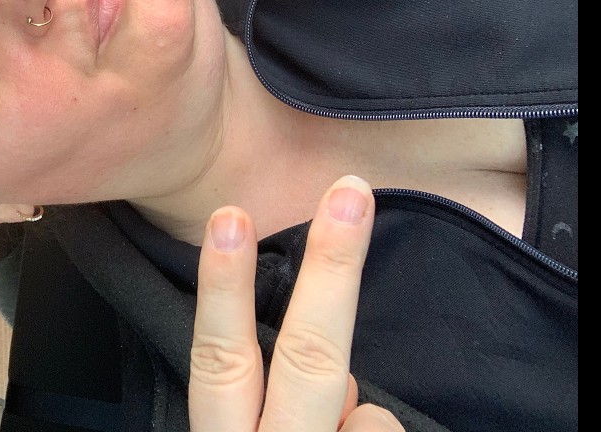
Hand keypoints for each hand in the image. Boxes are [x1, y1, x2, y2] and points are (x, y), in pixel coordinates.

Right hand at [189, 174, 402, 430]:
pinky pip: (382, 430)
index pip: (219, 360)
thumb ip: (276, 410)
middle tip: (351, 191)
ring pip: (366, 411)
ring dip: (357, 417)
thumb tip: (337, 385)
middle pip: (309, 355)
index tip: (229, 216)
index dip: (225, 289)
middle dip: (332, 270)